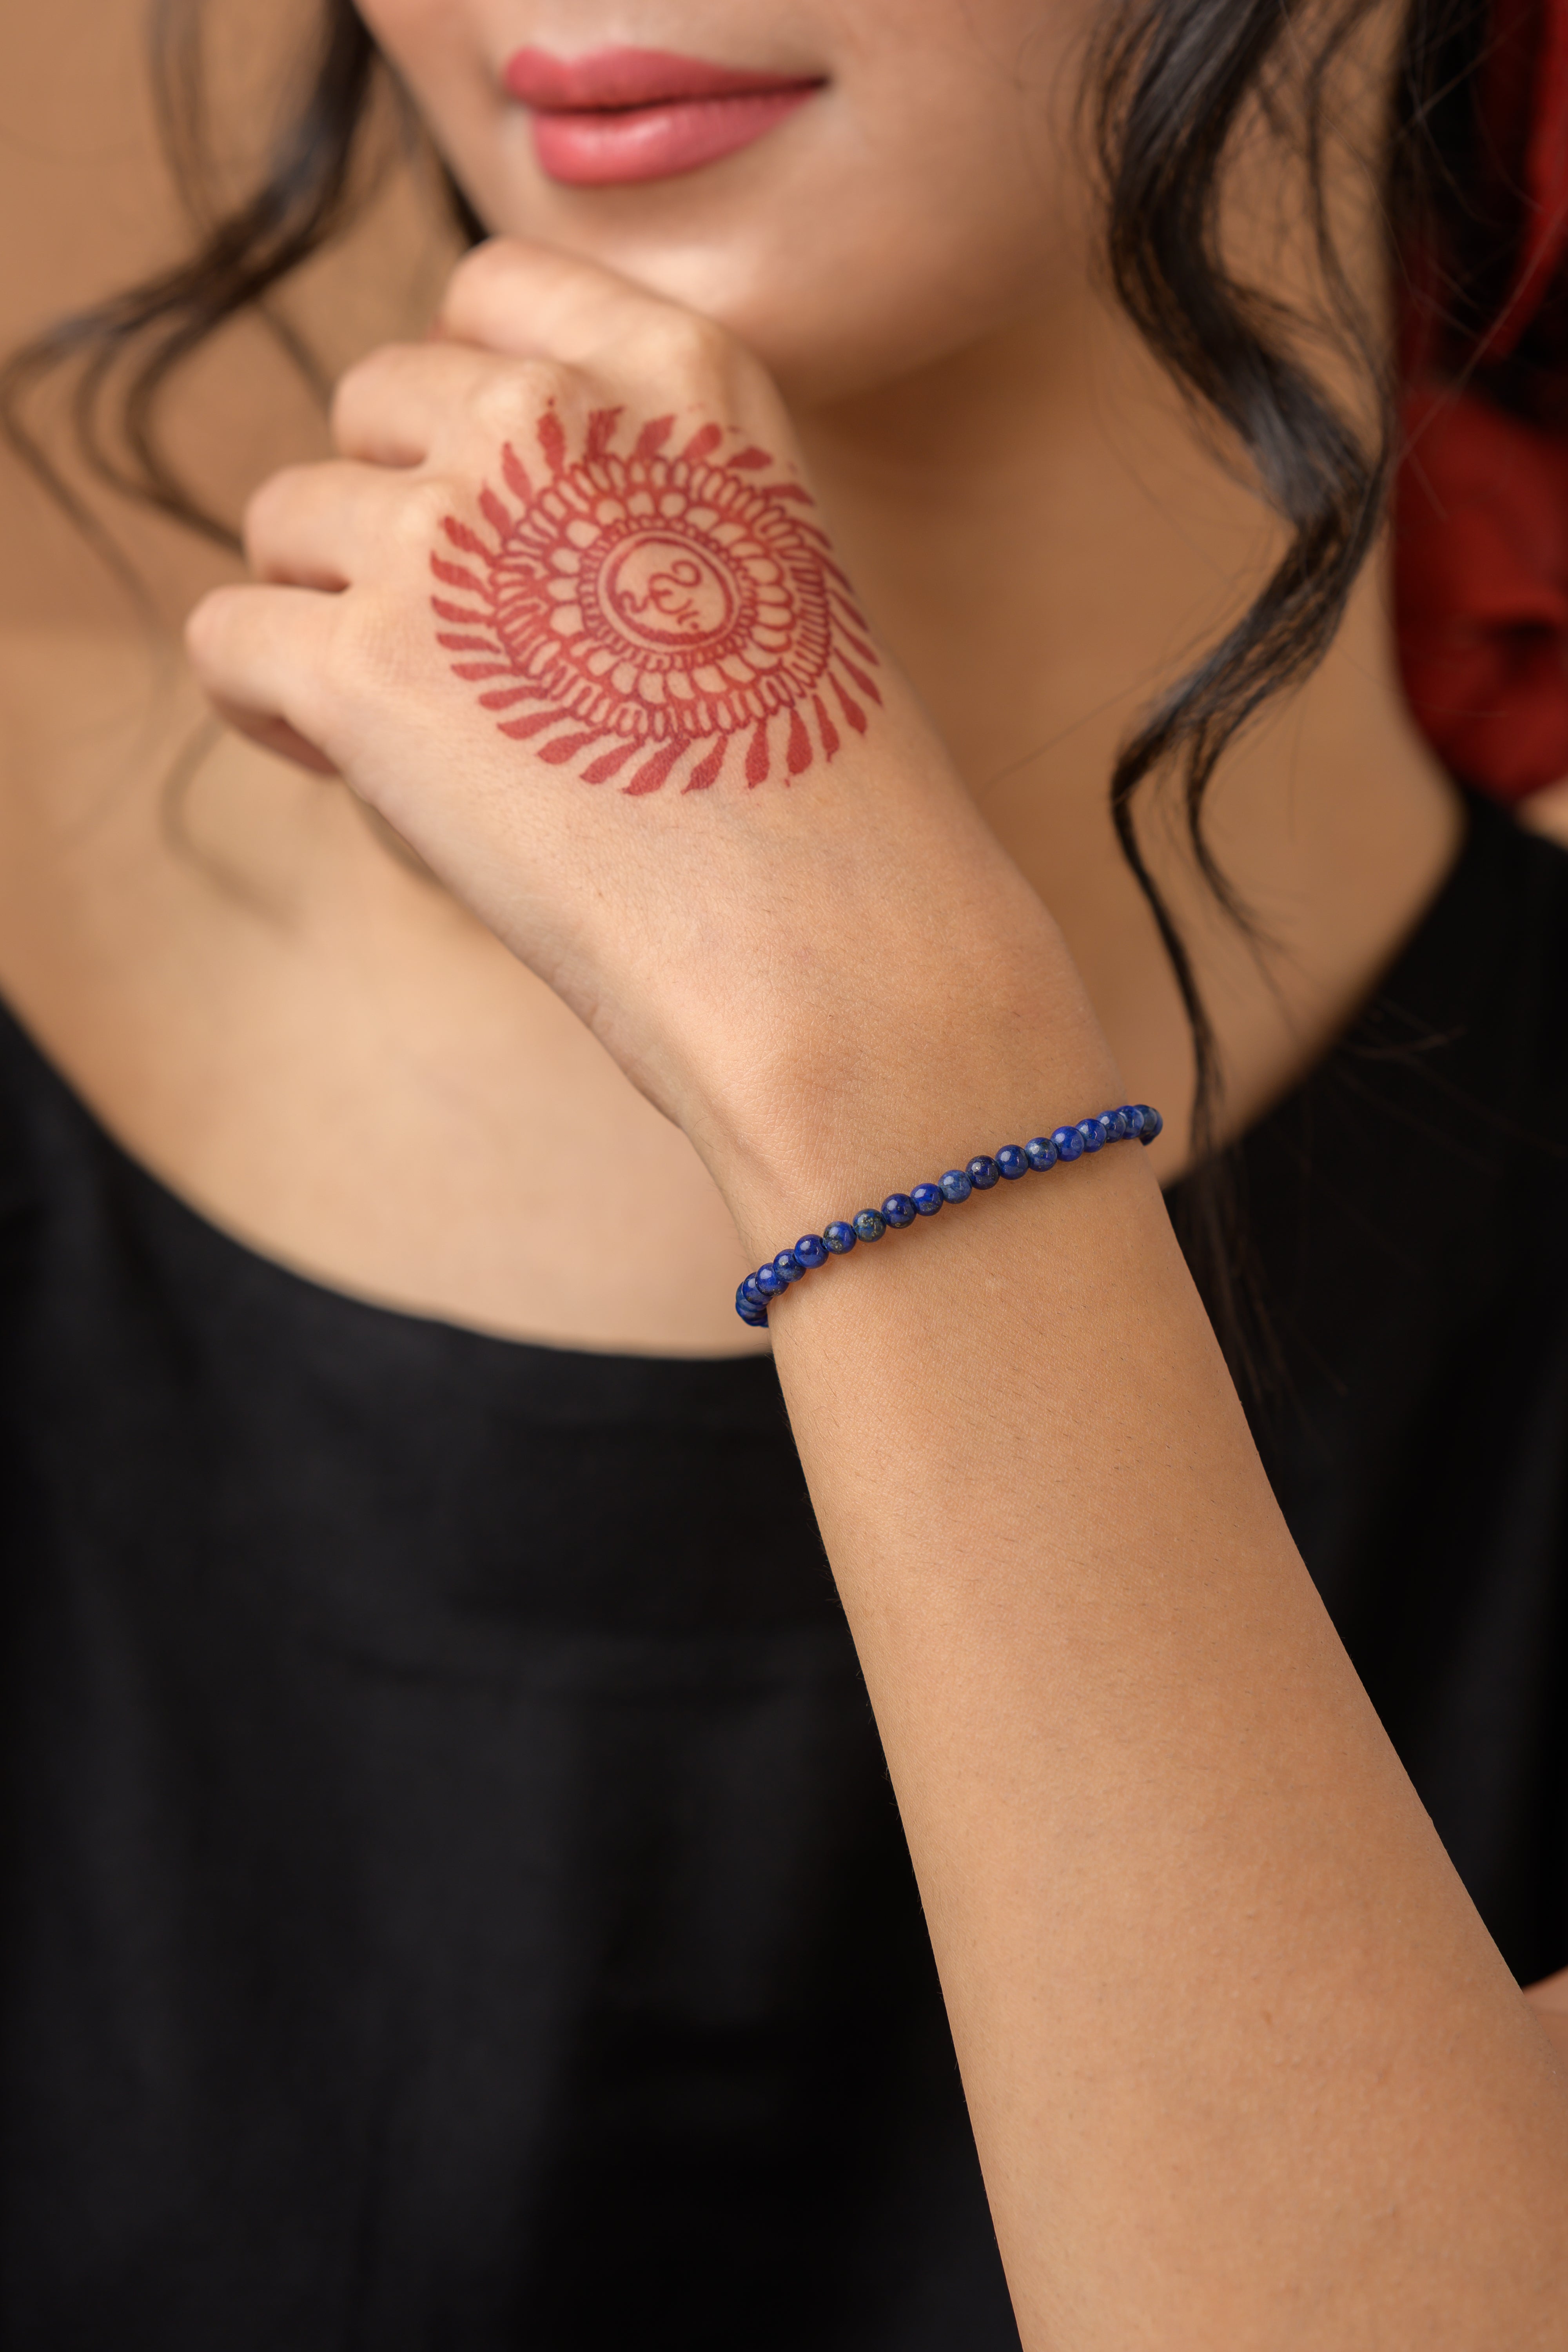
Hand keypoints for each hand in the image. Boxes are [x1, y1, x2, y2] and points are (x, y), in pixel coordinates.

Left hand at [185, 241, 1069, 1219]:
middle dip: (395, 514)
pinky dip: (262, 701)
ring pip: (286, 519)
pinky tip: (340, 760)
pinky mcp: (361, 668)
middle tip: (465, 649)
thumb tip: (492, 532)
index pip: (493, 293)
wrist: (829, 940)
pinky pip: (227, 636)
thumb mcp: (773, 568)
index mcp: (682, 375)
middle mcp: (548, 419)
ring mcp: (443, 538)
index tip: (498, 507)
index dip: (465, 407)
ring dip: (329, 610)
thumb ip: (640, 499)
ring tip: (417, 727)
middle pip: (372, 407)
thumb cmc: (822, 798)